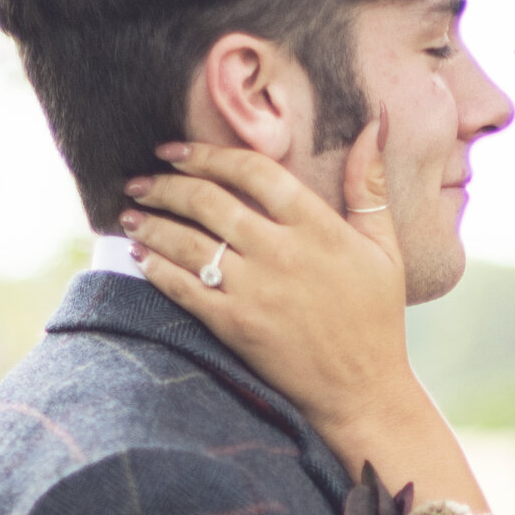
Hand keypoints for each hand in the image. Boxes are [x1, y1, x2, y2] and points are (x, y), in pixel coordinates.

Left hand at [121, 123, 410, 448]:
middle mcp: (282, 253)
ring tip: (130, 213)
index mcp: (318, 226)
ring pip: (189, 242)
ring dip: (152, 223)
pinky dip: (157, 269)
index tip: (175, 150)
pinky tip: (141, 256)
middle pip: (209, 201)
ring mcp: (256, 291)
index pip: (252, 171)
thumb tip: (374, 122)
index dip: (207, 154)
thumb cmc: (376, 320)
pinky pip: (185, 288)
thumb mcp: (385, 249)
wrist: (363, 392)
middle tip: (141, 180)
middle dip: (166, 184)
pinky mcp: (236, 327)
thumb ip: (370, 185)